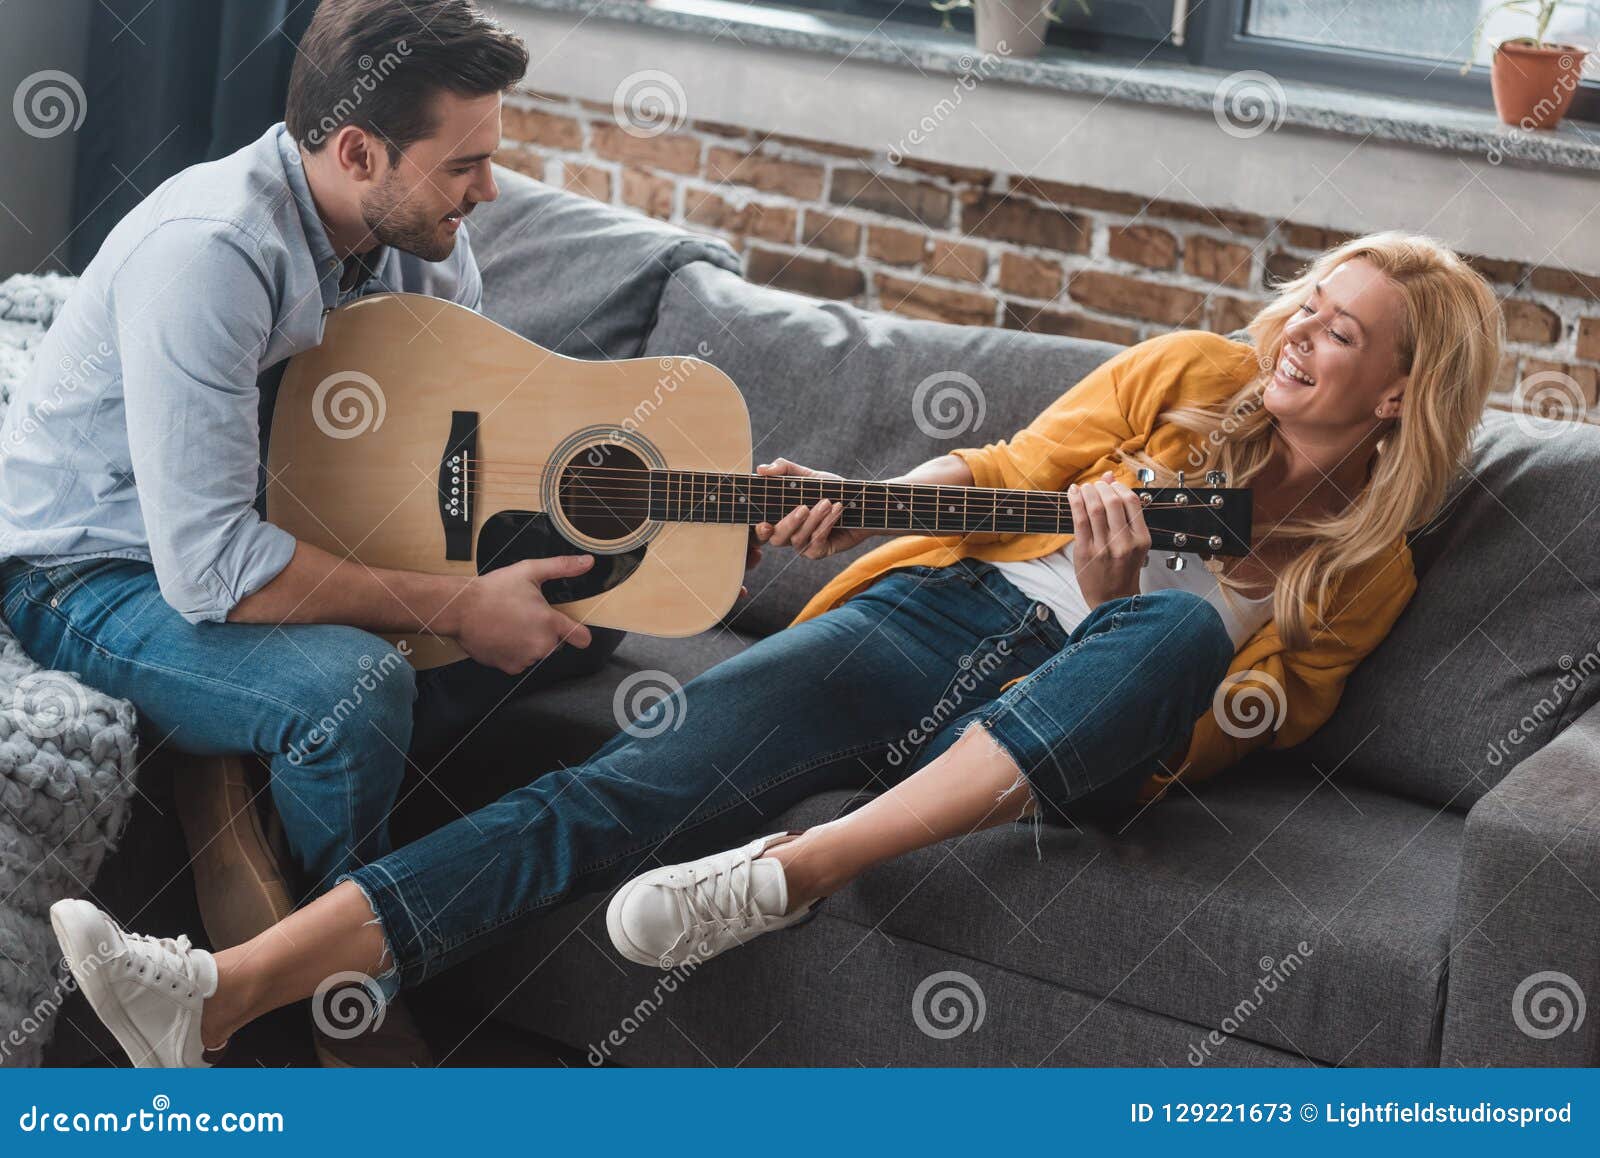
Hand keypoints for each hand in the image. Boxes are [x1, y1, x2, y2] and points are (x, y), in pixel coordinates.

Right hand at [453, 556, 593, 673]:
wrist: (461, 609)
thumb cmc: (494, 590)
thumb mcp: (529, 571)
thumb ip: (562, 567)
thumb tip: (588, 561)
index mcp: (550, 623)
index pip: (581, 637)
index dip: (579, 633)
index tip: (575, 630)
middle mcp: (542, 645)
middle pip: (555, 643)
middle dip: (545, 632)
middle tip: (525, 615)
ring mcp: (526, 658)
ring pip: (537, 652)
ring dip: (529, 642)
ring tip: (510, 624)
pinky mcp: (510, 667)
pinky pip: (520, 661)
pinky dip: (514, 652)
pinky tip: (502, 636)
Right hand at [752, 458, 872, 560]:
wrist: (860, 501)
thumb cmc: (831, 489)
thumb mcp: (808, 475)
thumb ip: (784, 469)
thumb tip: (761, 469)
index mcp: (780, 518)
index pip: (761, 531)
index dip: (759, 531)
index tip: (764, 523)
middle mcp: (788, 534)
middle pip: (777, 539)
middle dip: (790, 523)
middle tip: (804, 507)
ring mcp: (803, 545)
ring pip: (798, 540)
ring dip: (814, 520)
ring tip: (828, 502)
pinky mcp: (819, 552)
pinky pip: (816, 544)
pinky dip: (826, 526)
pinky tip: (836, 510)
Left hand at [1069, 470, 1150, 607]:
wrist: (1112, 599)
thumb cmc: (1123, 570)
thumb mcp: (1133, 542)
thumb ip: (1124, 512)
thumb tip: (1111, 477)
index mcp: (1141, 539)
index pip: (1132, 502)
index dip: (1119, 487)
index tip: (1111, 485)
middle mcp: (1125, 543)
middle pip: (1113, 502)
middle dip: (1102, 487)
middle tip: (1096, 485)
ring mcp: (1104, 548)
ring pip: (1095, 508)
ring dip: (1088, 492)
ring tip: (1085, 488)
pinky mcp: (1085, 552)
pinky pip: (1079, 520)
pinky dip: (1075, 502)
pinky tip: (1073, 493)